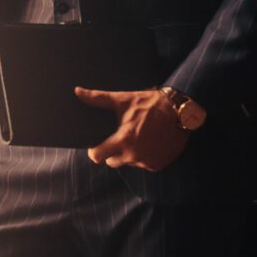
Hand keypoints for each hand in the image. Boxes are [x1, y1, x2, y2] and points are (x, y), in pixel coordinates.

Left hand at [74, 87, 189, 170]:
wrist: (179, 111)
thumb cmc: (149, 103)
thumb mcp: (122, 100)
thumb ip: (98, 99)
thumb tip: (77, 91)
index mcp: (123, 141)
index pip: (97, 156)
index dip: (95, 150)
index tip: (97, 144)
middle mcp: (134, 156)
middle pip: (112, 161)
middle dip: (113, 151)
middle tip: (120, 136)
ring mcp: (147, 162)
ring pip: (129, 162)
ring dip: (130, 153)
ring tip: (137, 136)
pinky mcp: (158, 165)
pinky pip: (144, 164)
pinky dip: (144, 156)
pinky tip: (148, 142)